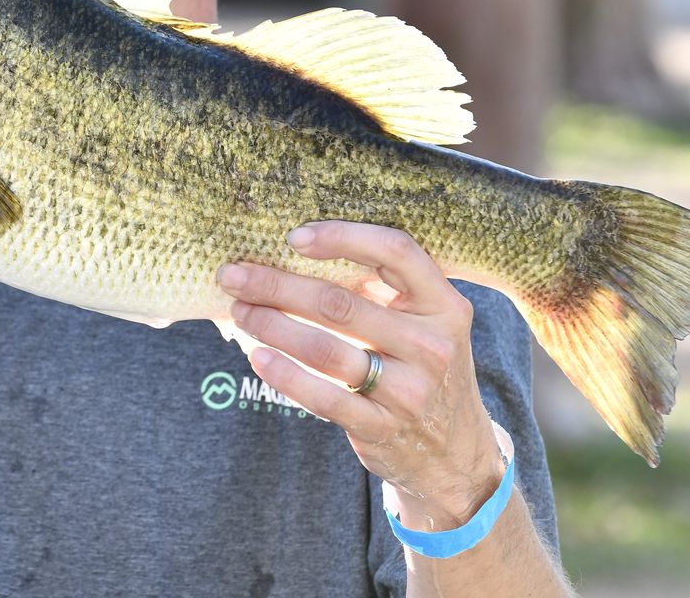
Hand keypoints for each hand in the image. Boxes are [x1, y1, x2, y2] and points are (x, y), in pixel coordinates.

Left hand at [218, 221, 505, 528]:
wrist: (454, 451)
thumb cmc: (422, 367)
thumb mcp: (426, 324)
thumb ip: (386, 289)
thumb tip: (302, 249)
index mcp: (444, 305)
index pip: (396, 252)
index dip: (343, 237)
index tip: (293, 237)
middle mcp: (431, 344)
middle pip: (341, 303)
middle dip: (277, 285)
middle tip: (235, 275)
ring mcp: (409, 390)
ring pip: (324, 349)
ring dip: (272, 325)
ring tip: (240, 311)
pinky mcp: (382, 427)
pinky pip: (323, 397)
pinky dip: (285, 375)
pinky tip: (258, 356)